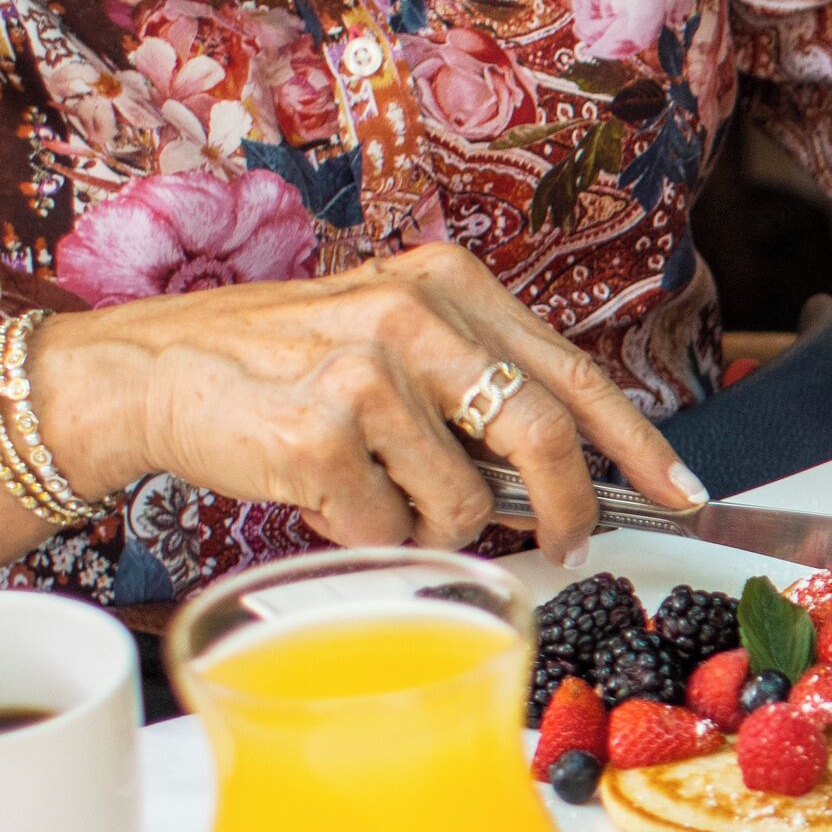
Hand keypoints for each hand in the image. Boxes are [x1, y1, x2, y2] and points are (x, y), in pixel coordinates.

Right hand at [32, 244, 697, 564]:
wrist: (149, 372)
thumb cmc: (277, 368)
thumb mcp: (389, 342)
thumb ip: (474, 389)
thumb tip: (565, 477)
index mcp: (448, 285)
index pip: (574, 373)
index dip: (638, 443)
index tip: (681, 491)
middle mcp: (415, 315)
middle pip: (544, 437)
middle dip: (566, 511)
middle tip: (564, 546)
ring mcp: (367, 372)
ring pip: (464, 504)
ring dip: (424, 524)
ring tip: (366, 488)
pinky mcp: (321, 436)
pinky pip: (389, 531)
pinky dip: (362, 537)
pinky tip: (316, 495)